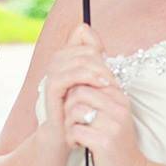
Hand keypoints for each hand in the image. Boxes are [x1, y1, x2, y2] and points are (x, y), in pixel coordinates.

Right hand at [39, 22, 119, 148]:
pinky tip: (102, 85)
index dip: (98, 46)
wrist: (65, 133)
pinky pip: (71, 74)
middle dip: (103, 62)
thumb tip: (102, 47)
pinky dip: (90, 77)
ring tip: (111, 83)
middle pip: (85, 47)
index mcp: (65, 54)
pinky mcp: (52, 88)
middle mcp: (56, 59)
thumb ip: (96, 62)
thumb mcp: (92, 81)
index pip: (82, 33)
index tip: (108, 65)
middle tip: (114, 78)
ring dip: (100, 70)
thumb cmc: (81, 106)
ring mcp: (52, 73)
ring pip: (80, 59)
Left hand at [63, 25, 148, 165]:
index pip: (89, 79)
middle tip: (71, 120)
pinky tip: (76, 144)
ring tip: (74, 132)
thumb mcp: (113, 112)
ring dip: (68, 123)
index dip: (75, 92)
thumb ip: (100, 94)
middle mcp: (118, 108)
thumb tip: (76, 76)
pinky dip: (70, 138)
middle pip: (78, 92)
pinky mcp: (103, 142)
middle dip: (68, 106)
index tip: (75, 106)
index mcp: (120, 97)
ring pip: (74, 110)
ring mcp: (112, 124)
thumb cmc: (116, 139)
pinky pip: (75, 130)